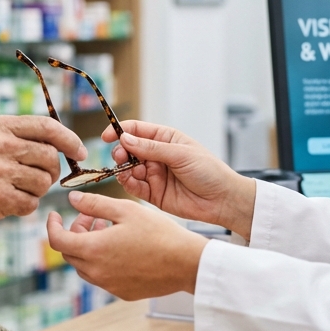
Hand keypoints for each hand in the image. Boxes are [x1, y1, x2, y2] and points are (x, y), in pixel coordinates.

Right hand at [0, 115, 86, 230]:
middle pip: (49, 157)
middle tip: (40, 178)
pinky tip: (9, 203)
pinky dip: (25, 206)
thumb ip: (16, 135)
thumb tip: (58, 143)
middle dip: (51, 171)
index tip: (79, 151)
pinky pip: (31, 203)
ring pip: (43, 182)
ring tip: (16, 190)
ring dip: (36, 190)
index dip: (69, 139)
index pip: (46, 127)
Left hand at [46, 191, 208, 299]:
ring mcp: (109, 285)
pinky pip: (102, 276)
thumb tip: (71, 200)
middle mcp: (97, 273)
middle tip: (92, 217)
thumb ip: (94, 204)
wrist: (187, 263)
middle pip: (70, 253)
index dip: (52, 226)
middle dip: (75, 232)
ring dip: (88, 246)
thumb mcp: (125, 210)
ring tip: (107, 228)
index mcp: (94, 250)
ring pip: (85, 266)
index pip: (57, 240)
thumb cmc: (158, 233)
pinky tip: (120, 246)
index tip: (54, 215)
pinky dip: (101, 260)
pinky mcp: (122, 293)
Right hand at [103, 120, 256, 238]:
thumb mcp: (180, 154)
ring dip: (123, 168)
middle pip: (129, 149)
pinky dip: (127, 183)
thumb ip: (151, 148)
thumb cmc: (208, 171)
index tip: (107, 136)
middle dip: (120, 152)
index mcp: (165, 139)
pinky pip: (134, 186)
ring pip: (128, 168)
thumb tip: (125, 139)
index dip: (120, 131)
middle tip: (120, 156)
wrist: (222, 200)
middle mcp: (156, 155)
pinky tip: (129, 181)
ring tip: (127, 171)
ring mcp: (154, 174)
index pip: (137, 130)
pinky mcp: (153, 193)